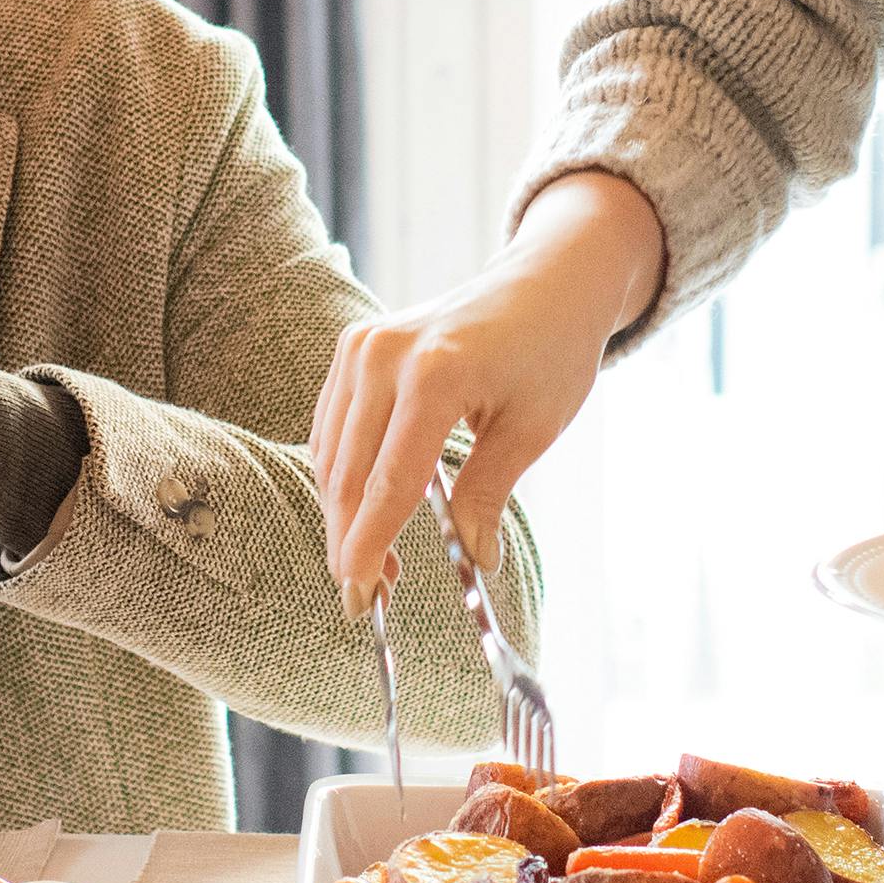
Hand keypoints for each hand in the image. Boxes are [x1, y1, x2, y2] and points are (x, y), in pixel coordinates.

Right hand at [308, 175, 659, 610]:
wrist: (547, 281)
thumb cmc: (551, 352)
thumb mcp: (532, 430)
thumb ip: (488, 495)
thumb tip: (474, 562)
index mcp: (435, 374)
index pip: (389, 481)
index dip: (369, 545)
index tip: (358, 596)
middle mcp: (384, 355)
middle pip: (349, 474)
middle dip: (350, 541)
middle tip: (362, 601)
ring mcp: (361, 345)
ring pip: (332, 455)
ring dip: (344, 515)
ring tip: (375, 567)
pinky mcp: (353, 345)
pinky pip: (333, 426)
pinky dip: (342, 474)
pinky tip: (366, 511)